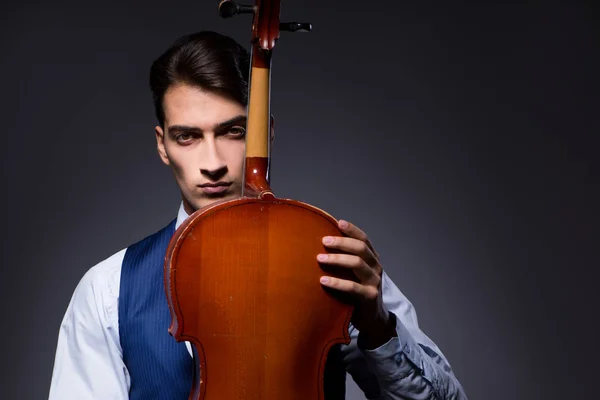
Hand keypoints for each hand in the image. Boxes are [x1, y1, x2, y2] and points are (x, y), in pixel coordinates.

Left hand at [316, 219, 396, 347]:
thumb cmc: (357, 293)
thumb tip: (320, 247)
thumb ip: (345, 262)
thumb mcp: (353, 274)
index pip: (364, 240)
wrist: (372, 319)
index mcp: (372, 259)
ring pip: (357, 263)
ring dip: (337, 258)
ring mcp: (374, 282)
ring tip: (320, 257)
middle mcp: (376, 268)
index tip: (338, 222)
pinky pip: (352, 287)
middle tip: (324, 240)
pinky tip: (323, 280)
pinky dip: (336, 282)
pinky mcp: (369, 297)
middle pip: (360, 248)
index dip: (352, 230)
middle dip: (341, 242)